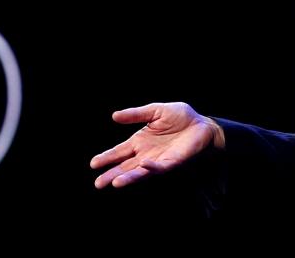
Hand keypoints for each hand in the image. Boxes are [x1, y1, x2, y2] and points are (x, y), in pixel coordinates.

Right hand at [90, 102, 223, 188]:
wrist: (201, 123)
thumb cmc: (179, 117)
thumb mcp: (155, 111)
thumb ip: (135, 115)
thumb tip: (114, 116)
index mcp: (139, 141)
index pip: (119, 151)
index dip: (107, 157)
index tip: (93, 164)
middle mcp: (145, 153)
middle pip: (125, 166)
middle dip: (111, 174)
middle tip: (98, 184)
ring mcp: (158, 160)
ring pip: (139, 171)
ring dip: (128, 177)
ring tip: (115, 183)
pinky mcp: (171, 162)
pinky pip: (159, 167)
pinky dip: (151, 167)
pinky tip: (142, 164)